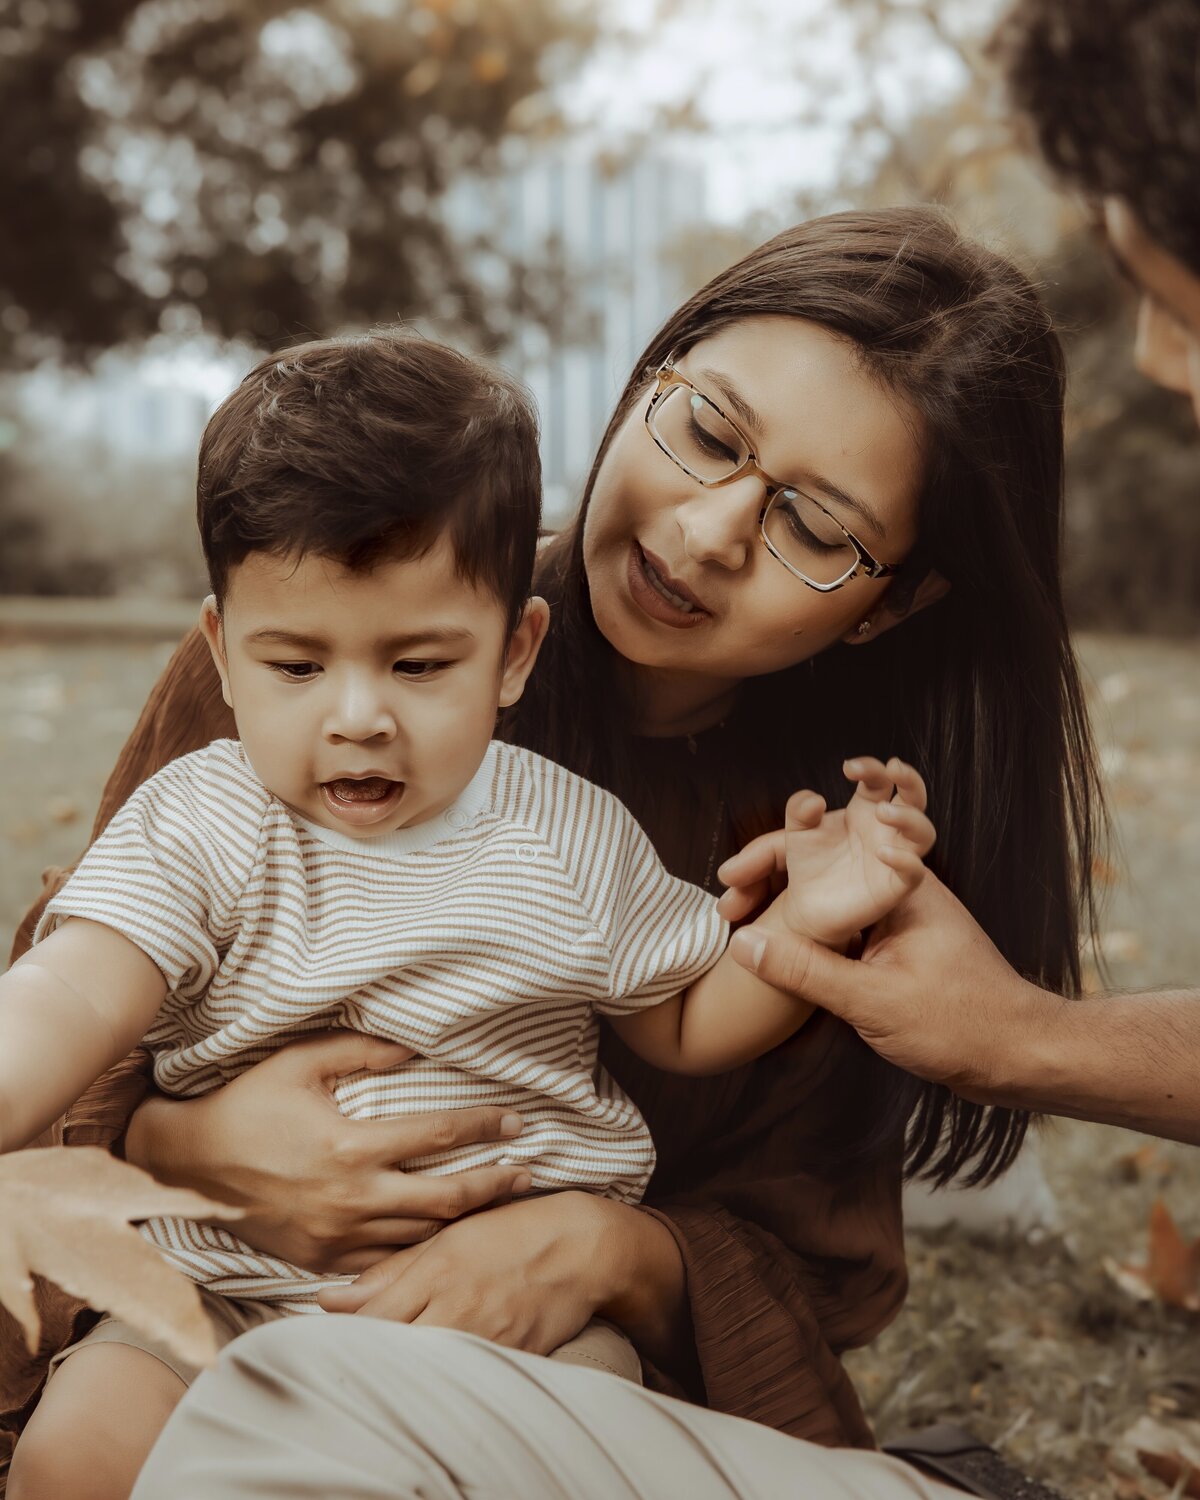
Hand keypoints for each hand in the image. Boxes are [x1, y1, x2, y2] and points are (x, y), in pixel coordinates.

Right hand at [125, 1030, 530, 1273]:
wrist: (187, 1165)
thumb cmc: (246, 1103)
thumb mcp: (301, 1062)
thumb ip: (363, 1050)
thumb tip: (417, 1045)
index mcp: (351, 1145)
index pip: (438, 1135)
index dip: (484, 1127)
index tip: (516, 1121)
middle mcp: (351, 1197)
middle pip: (444, 1199)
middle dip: (492, 1186)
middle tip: (527, 1174)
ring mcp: (336, 1235)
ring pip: (419, 1237)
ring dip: (463, 1222)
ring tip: (496, 1205)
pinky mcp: (320, 1258)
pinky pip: (383, 1262)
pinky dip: (418, 1252)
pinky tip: (442, 1240)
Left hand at [317, 1192, 634, 1354]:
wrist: (582, 1246)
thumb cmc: (510, 1233)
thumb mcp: (447, 1240)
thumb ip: (389, 1272)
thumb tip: (329, 1299)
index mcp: (436, 1273)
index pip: (371, 1320)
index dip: (342, 1336)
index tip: (324, 1342)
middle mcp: (457, 1308)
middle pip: (393, 1352)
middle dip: (367, 1361)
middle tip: (349, 1364)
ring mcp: (487, 1338)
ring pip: (425, 1371)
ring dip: (403, 1373)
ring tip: (387, 1373)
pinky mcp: (512, 1359)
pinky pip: (466, 1380)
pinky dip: (445, 1380)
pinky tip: (432, 1377)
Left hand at [718, 757, 934, 948]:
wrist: (806, 908)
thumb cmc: (806, 865)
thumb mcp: (791, 835)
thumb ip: (798, 811)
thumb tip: (812, 801)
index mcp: (864, 808)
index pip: (879, 779)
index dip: (871, 767)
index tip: (848, 767)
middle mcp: (885, 829)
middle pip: (914, 796)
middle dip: (909, 779)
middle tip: (893, 768)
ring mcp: (894, 857)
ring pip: (923, 833)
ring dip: (910, 817)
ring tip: (883, 811)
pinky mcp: (893, 888)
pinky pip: (913, 873)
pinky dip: (906, 861)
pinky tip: (885, 853)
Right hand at [728, 867, 1046, 1102]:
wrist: (1020, 1055)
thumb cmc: (963, 1023)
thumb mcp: (873, 1001)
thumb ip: (807, 971)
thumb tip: (745, 944)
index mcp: (899, 882)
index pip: (822, 846)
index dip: (769, 856)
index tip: (731, 878)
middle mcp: (897, 885)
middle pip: (818, 859)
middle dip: (769, 871)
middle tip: (726, 901)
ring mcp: (895, 912)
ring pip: (825, 889)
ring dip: (783, 899)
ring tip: (738, 918)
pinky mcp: (894, 940)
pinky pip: (838, 918)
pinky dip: (805, 925)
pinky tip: (778, 945)